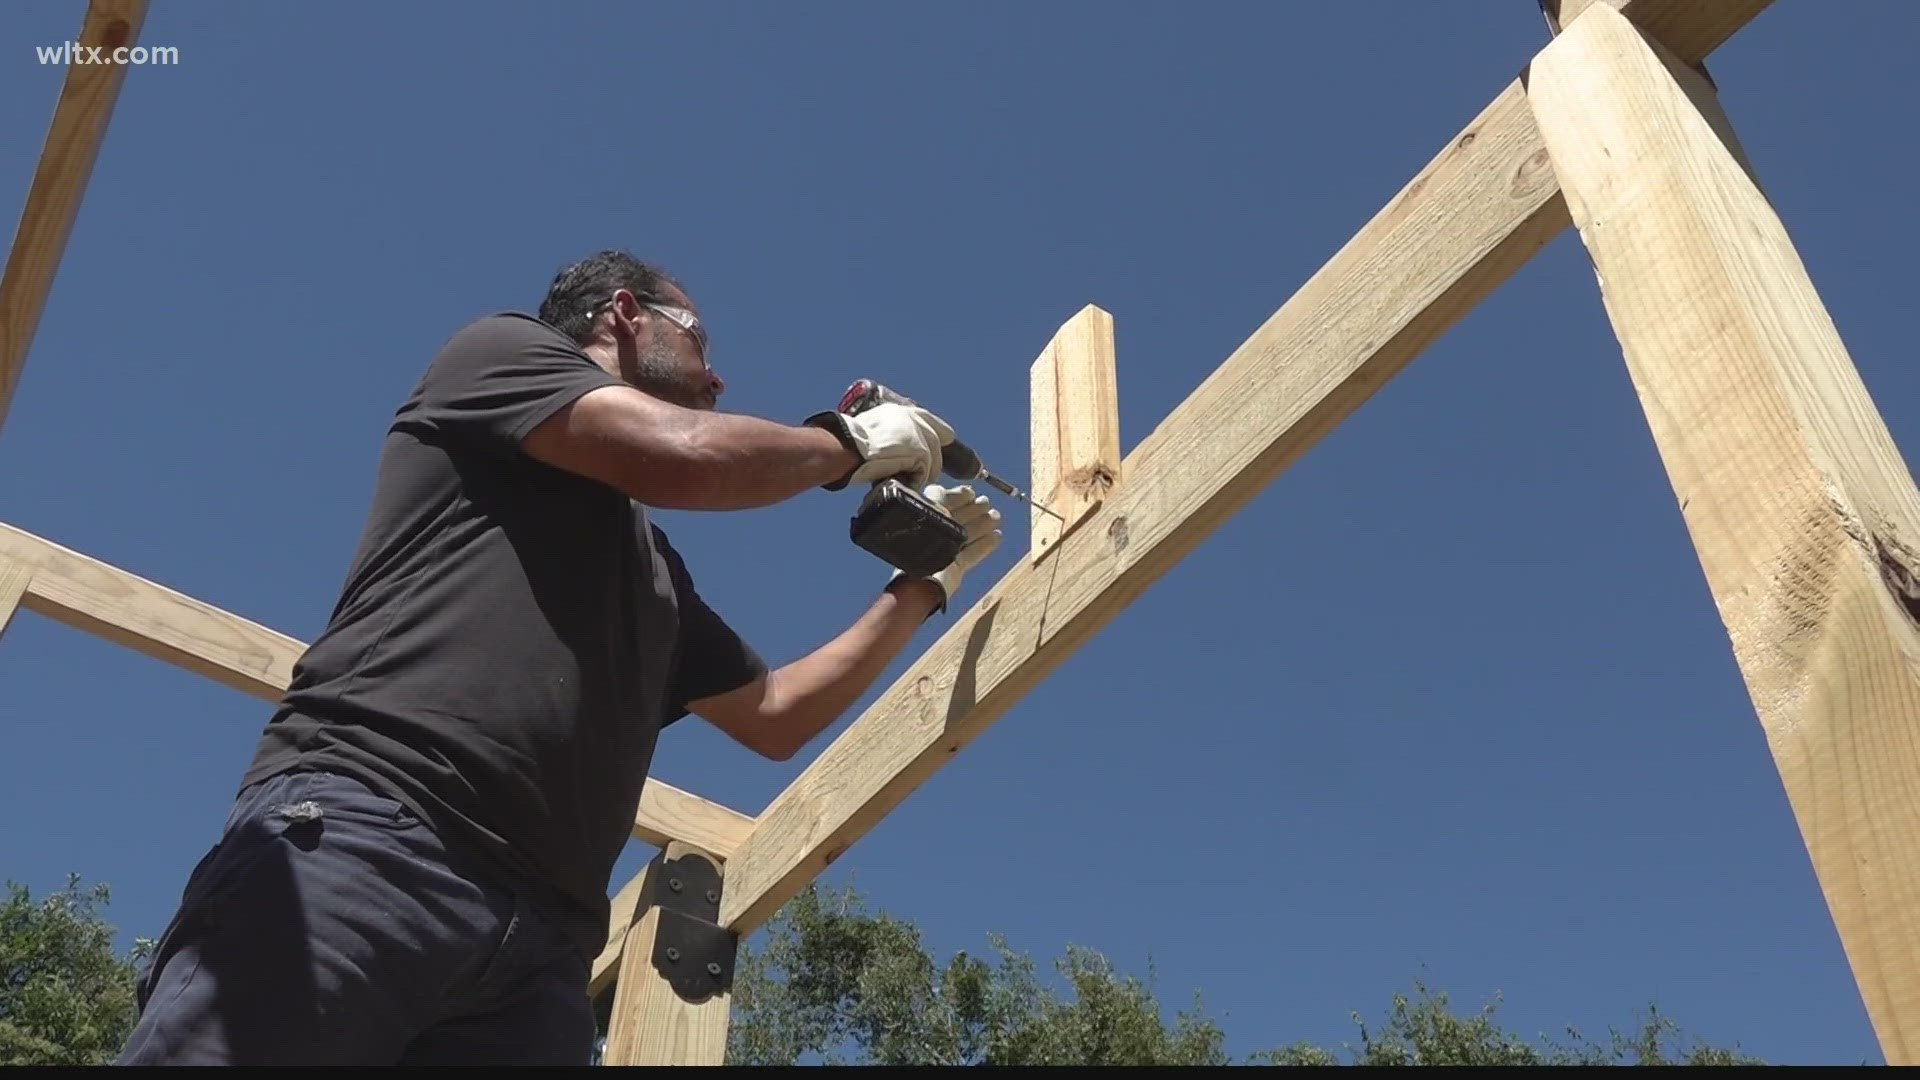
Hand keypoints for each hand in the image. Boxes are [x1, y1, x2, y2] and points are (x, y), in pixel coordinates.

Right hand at [809, 403, 954, 489]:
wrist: (845, 447)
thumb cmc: (847, 446)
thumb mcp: (869, 435)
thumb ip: (887, 437)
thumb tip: (894, 455)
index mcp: (896, 411)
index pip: (926, 418)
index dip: (937, 432)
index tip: (946, 440)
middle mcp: (910, 417)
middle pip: (936, 441)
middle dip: (932, 461)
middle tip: (924, 476)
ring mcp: (916, 433)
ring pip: (932, 460)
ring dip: (920, 473)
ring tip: (903, 479)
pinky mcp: (919, 450)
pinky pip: (924, 471)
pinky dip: (914, 480)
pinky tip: (901, 480)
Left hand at [890, 484, 1001, 611]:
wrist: (916, 588)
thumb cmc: (913, 554)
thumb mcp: (923, 520)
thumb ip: (933, 506)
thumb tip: (939, 492)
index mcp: (918, 523)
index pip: (938, 504)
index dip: (955, 496)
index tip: (969, 492)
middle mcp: (931, 537)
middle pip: (955, 519)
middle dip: (972, 510)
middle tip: (985, 503)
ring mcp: (943, 554)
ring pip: (964, 536)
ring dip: (981, 526)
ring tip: (995, 518)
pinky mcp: (954, 570)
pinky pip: (971, 556)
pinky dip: (984, 547)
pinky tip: (996, 537)